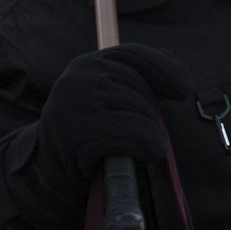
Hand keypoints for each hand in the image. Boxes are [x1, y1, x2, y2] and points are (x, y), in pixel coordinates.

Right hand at [36, 44, 189, 191]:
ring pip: (138, 109)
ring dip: (150, 133)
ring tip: (144, 147)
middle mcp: (78, 76)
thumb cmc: (85, 138)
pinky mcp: (77, 132)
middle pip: (138, 84)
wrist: (46, 175)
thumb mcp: (105, 102)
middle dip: (152, 112)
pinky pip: (130, 133)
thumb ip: (133, 82)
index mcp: (87, 64)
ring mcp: (75, 102)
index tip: (184, 88)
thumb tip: (174, 69)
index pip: (131, 54)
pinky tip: (148, 153)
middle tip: (149, 135)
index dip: (163, 68)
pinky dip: (146, 145)